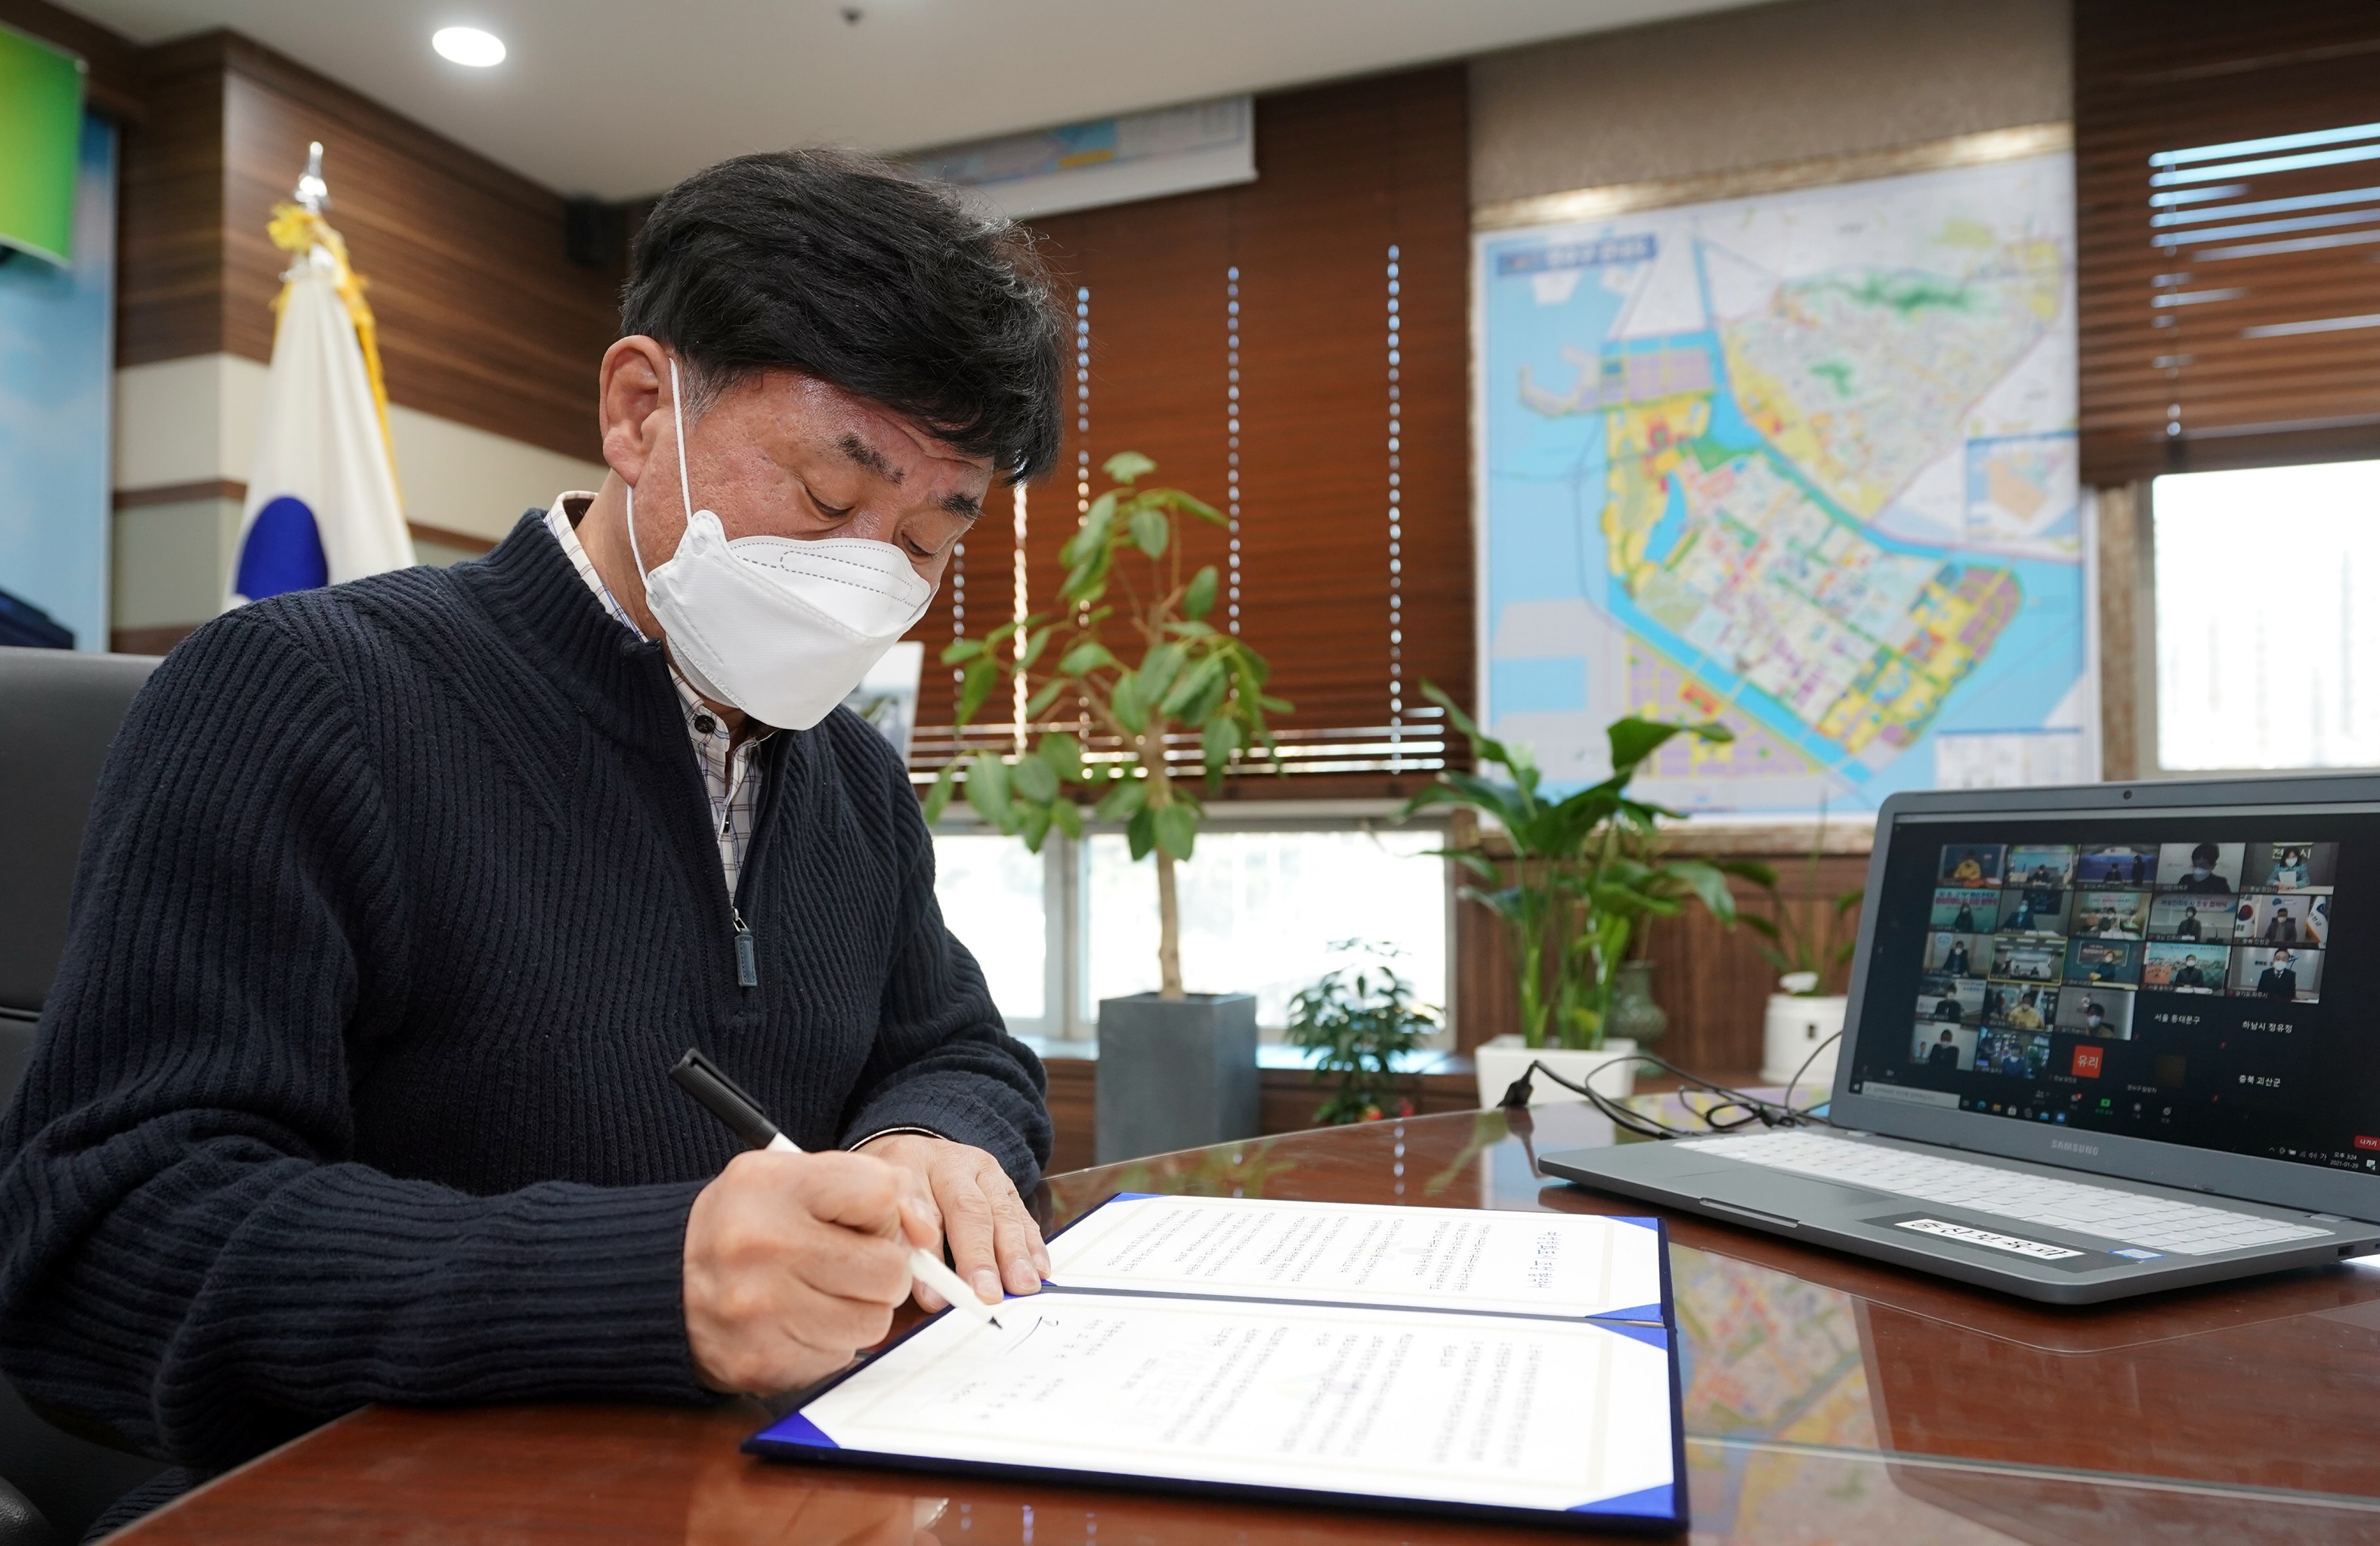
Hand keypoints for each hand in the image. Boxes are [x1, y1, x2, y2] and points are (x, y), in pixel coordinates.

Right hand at [682, 1149, 935, 1394]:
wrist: (661, 1280)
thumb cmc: (745, 1223)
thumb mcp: (790, 1177)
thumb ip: (867, 1187)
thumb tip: (928, 1234)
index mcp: (772, 1185)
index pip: (882, 1194)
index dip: (880, 1212)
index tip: (855, 1219)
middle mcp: (763, 1245)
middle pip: (889, 1270)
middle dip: (878, 1269)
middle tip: (842, 1262)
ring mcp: (760, 1310)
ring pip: (873, 1322)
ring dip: (857, 1310)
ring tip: (815, 1291)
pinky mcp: (762, 1361)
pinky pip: (840, 1357)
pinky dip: (827, 1342)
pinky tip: (793, 1321)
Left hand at [856, 1134, 1049, 1310]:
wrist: (920, 1158)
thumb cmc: (895, 1195)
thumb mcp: (880, 1207)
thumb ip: (895, 1239)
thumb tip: (924, 1288)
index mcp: (908, 1162)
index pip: (916, 1201)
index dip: (927, 1250)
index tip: (932, 1292)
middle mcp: (950, 1163)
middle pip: (966, 1208)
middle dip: (978, 1256)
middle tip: (985, 1294)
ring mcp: (983, 1171)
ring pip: (1001, 1212)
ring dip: (1013, 1254)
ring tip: (1021, 1286)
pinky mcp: (1007, 1185)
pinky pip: (1022, 1215)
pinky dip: (1032, 1245)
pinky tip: (1038, 1270)